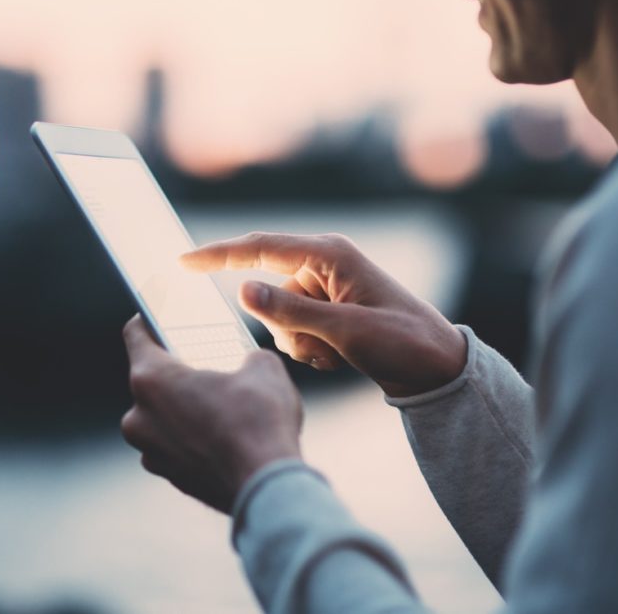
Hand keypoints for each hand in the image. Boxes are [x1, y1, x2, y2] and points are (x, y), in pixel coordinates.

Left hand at [120, 315, 302, 512]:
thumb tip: (248, 363)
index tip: (162, 315)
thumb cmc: (259, 423)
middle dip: (177, 368)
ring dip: (184, 405)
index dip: (151, 318)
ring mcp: (150, 451)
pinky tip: (224, 431)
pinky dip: (192, 435)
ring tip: (221, 399)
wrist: (268, 488)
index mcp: (151, 379)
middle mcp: (139, 416)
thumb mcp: (263, 366)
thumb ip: (245, 355)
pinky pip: (175, 444)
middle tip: (206, 360)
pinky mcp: (169, 476)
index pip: (136, 334)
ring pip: (162, 415)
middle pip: (151, 378)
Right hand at [181, 232, 466, 398]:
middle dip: (285, 324)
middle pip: (268, 291)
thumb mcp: (345, 330)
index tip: (182, 261)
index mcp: (329, 254)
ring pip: (277, 316)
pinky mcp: (326, 310)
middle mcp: (323, 265)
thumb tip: (241, 290)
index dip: (217, 255)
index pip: (259, 248)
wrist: (435, 369)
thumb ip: (290, 310)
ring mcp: (324, 289)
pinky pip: (292, 329)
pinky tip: (338, 356)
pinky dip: (307, 347)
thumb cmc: (402, 341)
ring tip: (336, 353)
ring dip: (298, 341)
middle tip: (322, 344)